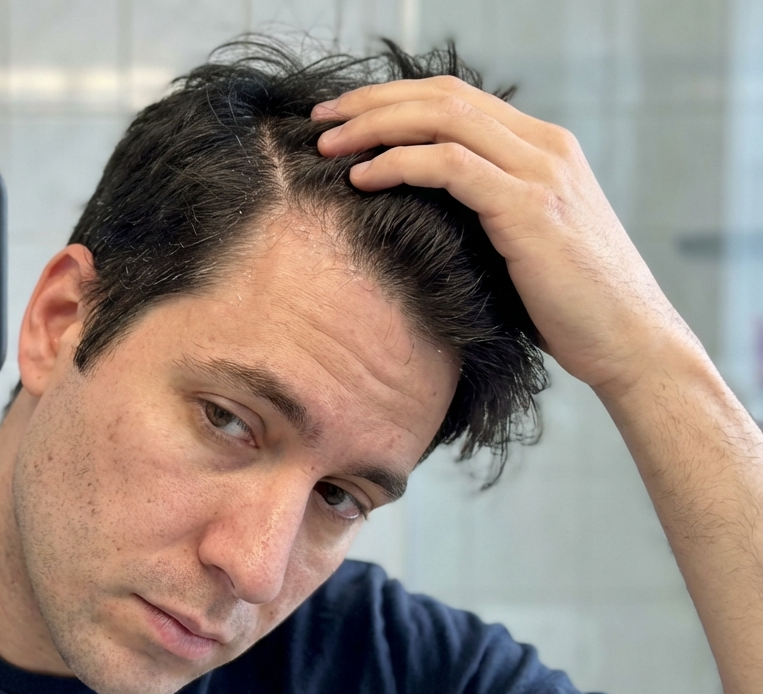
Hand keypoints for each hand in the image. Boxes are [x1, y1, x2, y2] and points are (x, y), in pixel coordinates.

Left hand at [312, 77, 699, 398]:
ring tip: (328, 146)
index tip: (342, 116)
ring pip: (442, 120)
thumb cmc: (571, 305)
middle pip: (442, 96)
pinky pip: (449, 166)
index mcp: (544, 146)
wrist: (629, 340)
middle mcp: (545, 146)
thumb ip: (488, 209)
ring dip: (375, 126)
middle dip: (372, 101)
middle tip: (320, 118)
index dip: (393, 98)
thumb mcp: (527, 241)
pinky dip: (399, 164)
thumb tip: (423, 212)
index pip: (456, 97)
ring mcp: (540, 172)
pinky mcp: (529, 208)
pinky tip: (362, 178)